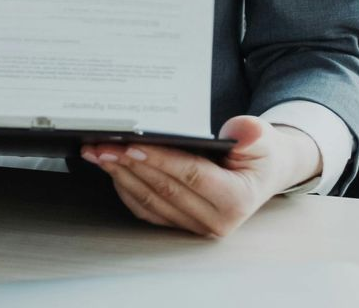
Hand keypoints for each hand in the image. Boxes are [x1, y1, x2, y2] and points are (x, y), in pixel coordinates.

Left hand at [81, 116, 321, 237]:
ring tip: (96, 152)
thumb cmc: (258, 152)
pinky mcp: (180, 223)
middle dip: (127, 164)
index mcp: (235, 200)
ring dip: (119, 174)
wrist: (262, 171)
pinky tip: (110, 167)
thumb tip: (240, 132)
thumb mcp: (263, 138)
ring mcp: (195, 225)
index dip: (160, 160)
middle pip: (163, 188)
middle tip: (100, 144)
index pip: (191, 176)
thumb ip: (252, 135)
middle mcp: (215, 220)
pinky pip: (146, 208)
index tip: (132, 145)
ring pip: (149, 200)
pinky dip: (125, 187)